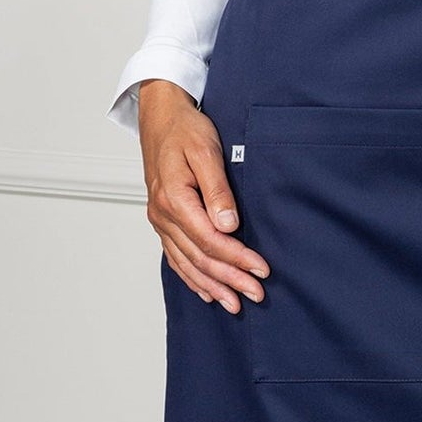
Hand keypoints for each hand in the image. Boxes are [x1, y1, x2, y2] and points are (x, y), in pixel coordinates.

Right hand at [139, 80, 270, 312]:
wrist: (161, 118)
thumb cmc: (185, 129)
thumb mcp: (206, 150)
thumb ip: (217, 189)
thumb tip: (229, 225)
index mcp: (173, 199)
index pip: (210, 240)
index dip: (237, 259)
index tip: (261, 269)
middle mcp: (163, 215)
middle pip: (199, 257)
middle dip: (230, 279)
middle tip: (256, 294)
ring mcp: (160, 220)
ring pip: (187, 262)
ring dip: (212, 285)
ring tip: (235, 303)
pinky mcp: (163, 220)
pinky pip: (175, 257)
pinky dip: (191, 277)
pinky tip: (206, 291)